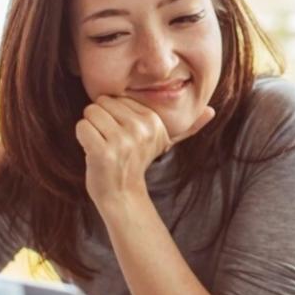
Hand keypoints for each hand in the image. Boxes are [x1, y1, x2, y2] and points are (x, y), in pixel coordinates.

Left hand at [74, 96, 214, 205]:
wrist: (122, 196)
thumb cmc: (136, 164)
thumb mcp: (164, 143)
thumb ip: (188, 127)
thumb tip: (212, 111)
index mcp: (154, 121)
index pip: (117, 98)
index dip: (114, 116)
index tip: (124, 137)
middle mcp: (141, 129)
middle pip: (101, 102)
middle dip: (100, 121)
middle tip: (111, 143)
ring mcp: (123, 142)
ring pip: (90, 113)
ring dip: (91, 131)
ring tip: (103, 147)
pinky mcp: (104, 152)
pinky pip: (82, 128)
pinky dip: (82, 140)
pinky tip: (94, 153)